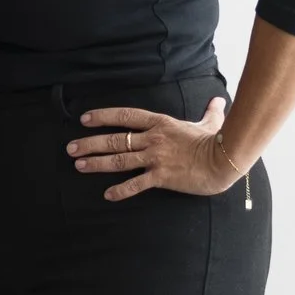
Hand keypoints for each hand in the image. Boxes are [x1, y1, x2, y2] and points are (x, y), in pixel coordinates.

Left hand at [69, 97, 245, 200]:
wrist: (224, 161)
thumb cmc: (216, 142)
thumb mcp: (210, 123)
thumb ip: (210, 112)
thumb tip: (218, 100)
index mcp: (159, 123)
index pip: (125, 116)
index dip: (103, 116)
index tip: (85, 119)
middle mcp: (152, 139)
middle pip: (115, 139)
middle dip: (89, 143)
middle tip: (71, 148)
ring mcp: (155, 158)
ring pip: (119, 160)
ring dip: (96, 163)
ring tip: (78, 165)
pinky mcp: (161, 177)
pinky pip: (136, 184)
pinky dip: (120, 190)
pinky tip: (107, 195)